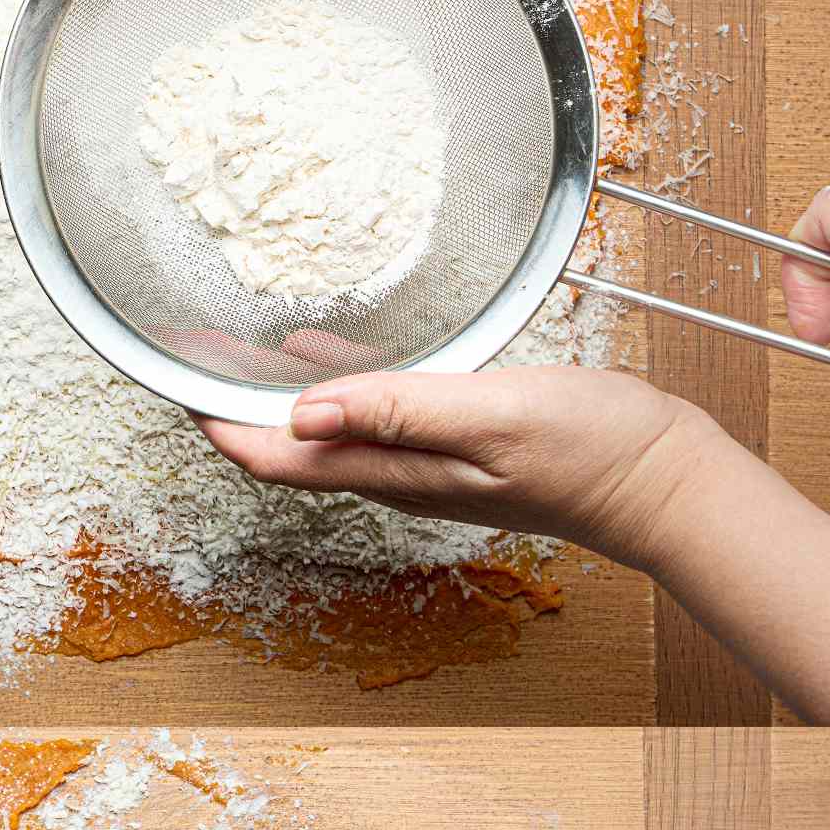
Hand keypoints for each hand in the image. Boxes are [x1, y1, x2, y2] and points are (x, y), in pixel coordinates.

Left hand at [197, 366, 724, 571]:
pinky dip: (331, 387)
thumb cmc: (588, 449)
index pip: (273, 456)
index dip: (215, 421)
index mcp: (391, 471)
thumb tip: (300, 413)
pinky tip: (319, 355)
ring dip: (271, 396)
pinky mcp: (446, 446)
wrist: (658, 481)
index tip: (171, 375)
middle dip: (228, 404)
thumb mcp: (490, 416)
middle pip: (284, 447)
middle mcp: (393, 475)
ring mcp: (419, 464)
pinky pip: (368, 419)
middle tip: (184, 350)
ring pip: (322, 432)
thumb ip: (397, 412)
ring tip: (229, 347)